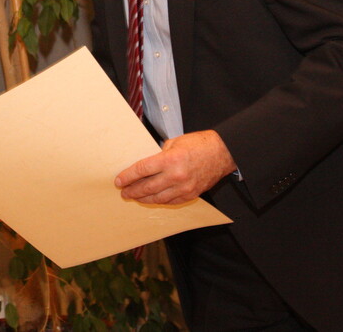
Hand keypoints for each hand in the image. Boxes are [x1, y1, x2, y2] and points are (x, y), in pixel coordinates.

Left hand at [115, 130, 235, 204]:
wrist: (223, 153)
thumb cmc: (199, 144)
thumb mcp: (175, 142)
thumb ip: (159, 154)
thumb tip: (146, 165)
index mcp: (170, 160)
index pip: (142, 170)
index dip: (128, 176)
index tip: (119, 180)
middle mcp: (176, 176)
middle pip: (147, 187)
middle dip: (132, 190)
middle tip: (123, 192)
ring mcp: (184, 188)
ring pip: (157, 198)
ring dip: (143, 198)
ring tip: (134, 197)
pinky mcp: (191, 195)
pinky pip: (170, 201)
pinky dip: (158, 201)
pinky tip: (151, 199)